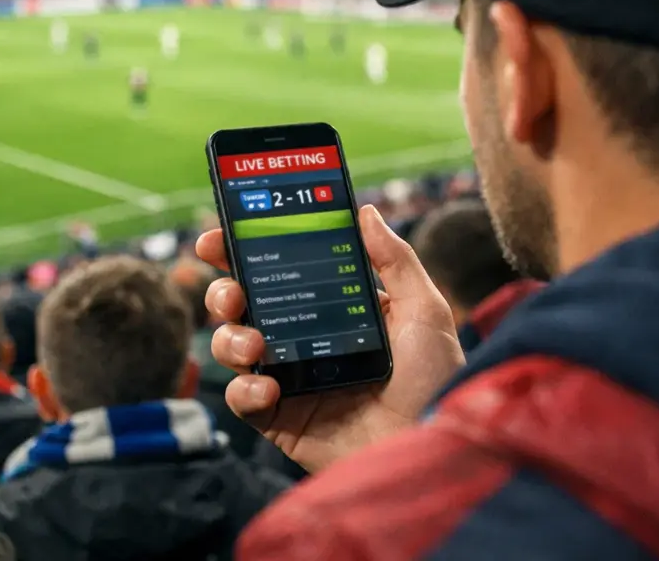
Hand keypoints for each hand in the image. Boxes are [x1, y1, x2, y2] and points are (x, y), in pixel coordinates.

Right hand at [197, 204, 464, 472]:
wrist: (429, 446)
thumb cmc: (436, 380)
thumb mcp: (424, 310)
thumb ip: (394, 259)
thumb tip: (364, 211)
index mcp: (332, 307)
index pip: (280, 270)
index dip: (244, 250)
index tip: (222, 234)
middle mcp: (303, 339)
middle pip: (244, 303)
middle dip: (224, 289)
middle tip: (232, 290)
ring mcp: (289, 378)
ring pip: (233, 346)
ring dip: (230, 338)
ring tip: (253, 345)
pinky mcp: (280, 420)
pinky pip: (243, 399)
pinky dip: (245, 391)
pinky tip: (269, 389)